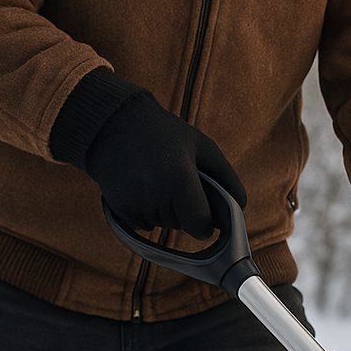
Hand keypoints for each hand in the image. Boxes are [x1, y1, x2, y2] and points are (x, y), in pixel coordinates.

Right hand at [86, 91, 245, 237]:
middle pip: (182, 226)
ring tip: (154, 176)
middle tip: (172, 178)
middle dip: (183, 210)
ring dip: (164, 210)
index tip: (201, 205)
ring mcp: (135, 204)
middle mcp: (156, 196)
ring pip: (163, 226)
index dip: (205, 220)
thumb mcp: (202, 147)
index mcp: (180, 181)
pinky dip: (145, 211)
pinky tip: (139, 184)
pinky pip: (144, 224)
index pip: (201, 227)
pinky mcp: (120, 209)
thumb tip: (240, 208)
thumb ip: (227, 178)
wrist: (110, 123)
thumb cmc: (164, 134)